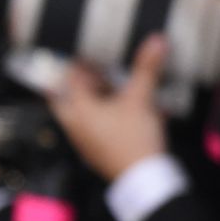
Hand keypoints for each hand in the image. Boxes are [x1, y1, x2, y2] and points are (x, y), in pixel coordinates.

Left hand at [49, 35, 168, 179]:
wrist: (143, 177)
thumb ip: (147, 69)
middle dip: (74, 84)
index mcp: (78, 109)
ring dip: (89, 100)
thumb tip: (155, 42)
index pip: (69, 79)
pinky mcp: (96, 151)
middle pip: (64, 97)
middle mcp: (75, 125)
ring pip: (77, 114)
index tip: (85, 53)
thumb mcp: (141, 99)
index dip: (78, 63)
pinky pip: (92, 128)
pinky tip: (120, 112)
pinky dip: (101, 116)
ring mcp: (83, 140)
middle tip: (86, 72)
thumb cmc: (135, 141)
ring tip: (106, 88)